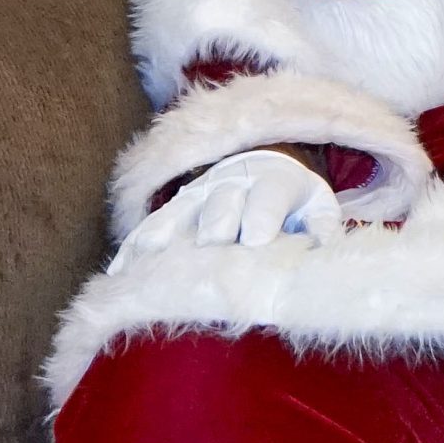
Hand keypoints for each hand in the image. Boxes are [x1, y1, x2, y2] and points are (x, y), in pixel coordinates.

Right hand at [110, 148, 341, 273]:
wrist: (263, 167)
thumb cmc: (295, 201)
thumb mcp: (318, 207)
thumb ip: (323, 226)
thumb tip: (323, 247)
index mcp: (274, 182)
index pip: (268, 196)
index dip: (261, 216)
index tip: (255, 242)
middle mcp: (233, 184)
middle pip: (221, 204)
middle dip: (217, 228)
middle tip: (210, 252)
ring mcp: (198, 195)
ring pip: (180, 214)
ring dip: (166, 239)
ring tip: (148, 265)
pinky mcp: (174, 209)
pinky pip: (151, 227)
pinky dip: (135, 250)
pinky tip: (119, 275)